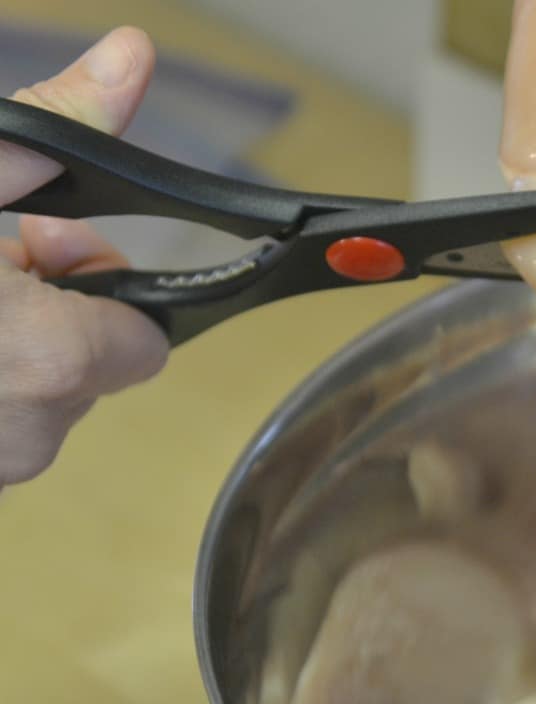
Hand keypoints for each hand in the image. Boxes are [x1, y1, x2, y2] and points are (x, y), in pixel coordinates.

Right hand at [0, 27, 166, 488]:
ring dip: (2, 347)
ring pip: (34, 402)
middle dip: (49, 307)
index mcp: (47, 361)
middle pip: (89, 371)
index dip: (101, 284)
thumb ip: (49, 128)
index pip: (144, 344)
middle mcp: (23, 436)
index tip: (41, 242)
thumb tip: (131, 58)